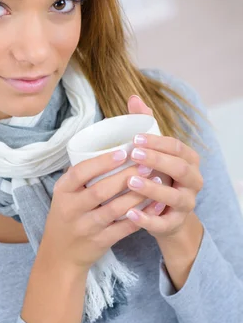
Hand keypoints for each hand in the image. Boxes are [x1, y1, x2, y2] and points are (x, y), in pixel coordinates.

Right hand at [43, 148, 165, 270]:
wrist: (61, 255)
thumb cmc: (66, 218)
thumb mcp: (63, 196)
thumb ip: (78, 177)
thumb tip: (104, 149)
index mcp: (62, 192)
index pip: (80, 172)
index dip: (102, 162)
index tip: (123, 152)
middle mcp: (72, 209)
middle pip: (100, 190)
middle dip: (125, 176)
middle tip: (145, 165)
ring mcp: (86, 227)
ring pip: (115, 209)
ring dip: (137, 195)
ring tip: (155, 181)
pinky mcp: (100, 241)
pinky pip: (125, 227)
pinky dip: (142, 216)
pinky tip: (156, 205)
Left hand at [124, 95, 203, 238]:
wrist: (167, 217)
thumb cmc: (159, 176)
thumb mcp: (155, 152)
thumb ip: (146, 125)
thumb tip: (133, 97)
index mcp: (189, 160)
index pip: (177, 147)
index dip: (157, 142)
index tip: (135, 138)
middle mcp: (193, 181)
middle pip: (179, 168)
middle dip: (157, 160)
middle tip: (133, 155)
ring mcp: (186, 204)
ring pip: (173, 196)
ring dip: (152, 188)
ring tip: (130, 181)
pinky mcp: (175, 224)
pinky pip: (162, 224)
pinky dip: (147, 219)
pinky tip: (130, 213)